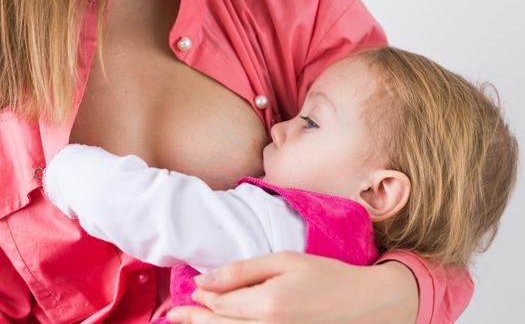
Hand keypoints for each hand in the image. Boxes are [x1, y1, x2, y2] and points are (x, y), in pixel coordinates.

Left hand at [167, 251, 417, 323]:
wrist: (365, 304)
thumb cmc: (327, 276)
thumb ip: (243, 271)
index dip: (202, 297)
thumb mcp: (286, 261)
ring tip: (186, 322)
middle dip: (194, 319)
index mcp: (268, 304)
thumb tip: (205, 281)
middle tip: (173, 315)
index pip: (222, 303)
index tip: (189, 291)